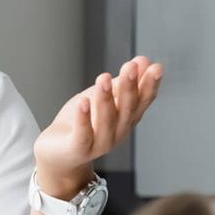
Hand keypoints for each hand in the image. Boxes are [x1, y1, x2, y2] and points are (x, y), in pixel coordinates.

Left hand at [33, 56, 162, 193]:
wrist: (58, 154)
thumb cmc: (83, 123)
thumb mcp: (103, 98)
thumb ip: (122, 83)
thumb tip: (143, 60)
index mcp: (127, 118)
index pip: (143, 101)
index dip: (150, 85)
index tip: (156, 67)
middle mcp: (118, 132)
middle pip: (126, 109)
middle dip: (129, 87)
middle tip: (131, 66)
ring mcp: (100, 143)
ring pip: (106, 121)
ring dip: (106, 99)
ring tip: (103, 77)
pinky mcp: (79, 149)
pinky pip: (84, 134)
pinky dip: (84, 119)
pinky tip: (83, 102)